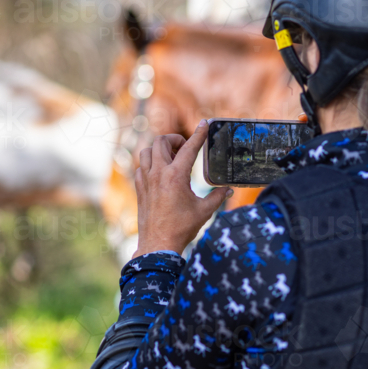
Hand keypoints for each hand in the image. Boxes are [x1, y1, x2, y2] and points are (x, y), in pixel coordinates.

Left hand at [132, 120, 231, 256]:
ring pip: (146, 151)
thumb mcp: (205, 211)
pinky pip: (141, 167)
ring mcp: (146, 180)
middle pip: (161, 142)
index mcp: (176, 176)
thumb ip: (218, 197)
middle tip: (184, 147)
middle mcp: (158, 174)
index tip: (204, 124)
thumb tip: (228, 190)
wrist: (158, 244)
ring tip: (171, 157)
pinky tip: (159, 173)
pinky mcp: (139, 189)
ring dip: (159, 149)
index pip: (189, 148)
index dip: (198, 134)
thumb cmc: (182, 228)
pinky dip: (150, 163)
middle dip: (174, 139)